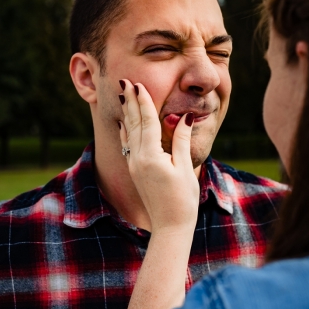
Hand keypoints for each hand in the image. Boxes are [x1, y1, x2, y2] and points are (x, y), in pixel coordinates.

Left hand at [118, 79, 199, 233]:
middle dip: (130, 102)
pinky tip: (123, 122)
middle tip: (125, 81)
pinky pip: (127, 144)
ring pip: (129, 132)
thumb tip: (183, 116)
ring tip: (123, 95)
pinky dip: (126, 130)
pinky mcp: (135, 170)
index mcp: (150, 156)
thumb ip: (180, 140)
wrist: (169, 227)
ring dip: (127, 112)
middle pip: (133, 123)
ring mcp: (134, 165)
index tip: (138, 84)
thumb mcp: (185, 168)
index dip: (143, 101)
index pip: (146, 121)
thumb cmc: (182, 200)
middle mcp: (137, 158)